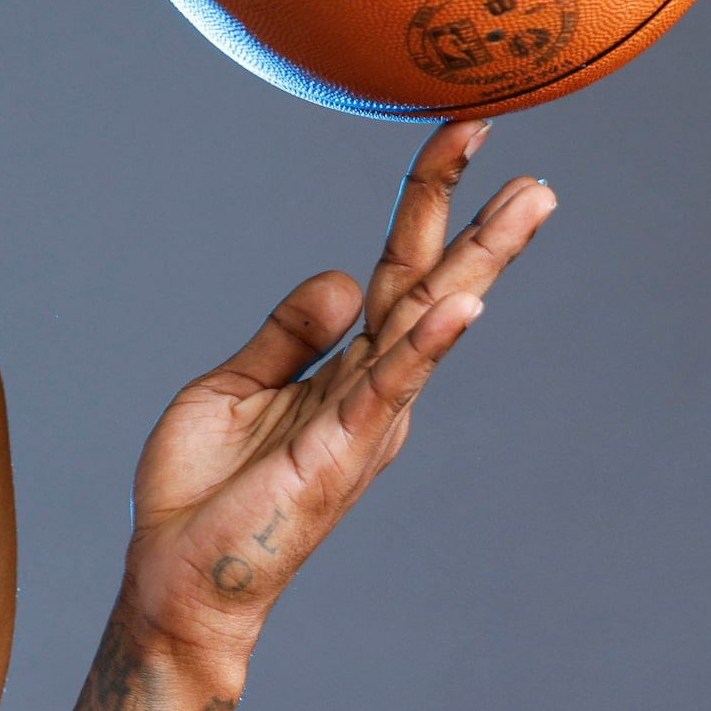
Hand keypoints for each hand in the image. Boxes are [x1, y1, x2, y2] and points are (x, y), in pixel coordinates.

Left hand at [118, 120, 556, 682]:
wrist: (178, 576)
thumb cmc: (202, 491)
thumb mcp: (234, 387)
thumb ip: (287, 334)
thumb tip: (344, 276)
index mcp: (345, 369)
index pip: (396, 268)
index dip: (425, 200)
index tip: (458, 134)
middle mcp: (371, 390)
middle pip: (430, 285)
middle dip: (477, 221)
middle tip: (532, 164)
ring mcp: (364, 420)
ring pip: (429, 323)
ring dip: (480, 260)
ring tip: (529, 203)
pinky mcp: (342, 453)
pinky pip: (391, 386)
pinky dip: (429, 342)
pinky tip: (465, 301)